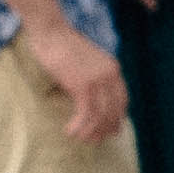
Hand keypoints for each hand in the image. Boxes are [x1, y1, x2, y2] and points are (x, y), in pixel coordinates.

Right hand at [27, 12, 127, 145]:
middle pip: (113, 111)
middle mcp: (110, 75)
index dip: (117, 118)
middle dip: (104, 129)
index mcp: (113, 68)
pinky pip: (86, 114)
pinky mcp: (83, 85)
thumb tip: (92, 101)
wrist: (50, 32)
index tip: (112, 130)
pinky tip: (69, 131)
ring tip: (80, 138)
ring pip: (100, 116)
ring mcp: (98, 80)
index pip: (122, 100)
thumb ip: (94, 78)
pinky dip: (78, 127)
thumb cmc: (62, 46)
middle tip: (94, 140)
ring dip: (90, 132)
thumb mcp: (86, 62)